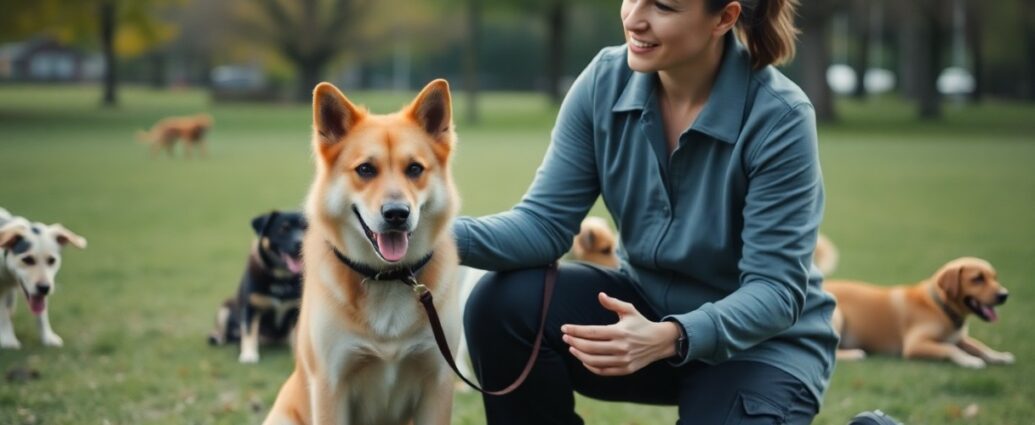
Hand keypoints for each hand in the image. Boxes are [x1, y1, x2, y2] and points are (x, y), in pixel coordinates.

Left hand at [561, 292, 680, 375]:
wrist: (660, 341)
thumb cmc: (641, 323)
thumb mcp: (629, 310)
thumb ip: (613, 303)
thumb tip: (600, 295)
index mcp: (619, 331)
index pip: (591, 332)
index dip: (575, 330)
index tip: (564, 328)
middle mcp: (620, 347)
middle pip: (590, 347)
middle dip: (574, 342)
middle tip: (565, 337)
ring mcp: (623, 360)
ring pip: (594, 361)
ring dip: (579, 355)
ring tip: (572, 348)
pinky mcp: (625, 369)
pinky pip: (603, 371)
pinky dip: (591, 367)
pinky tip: (584, 360)